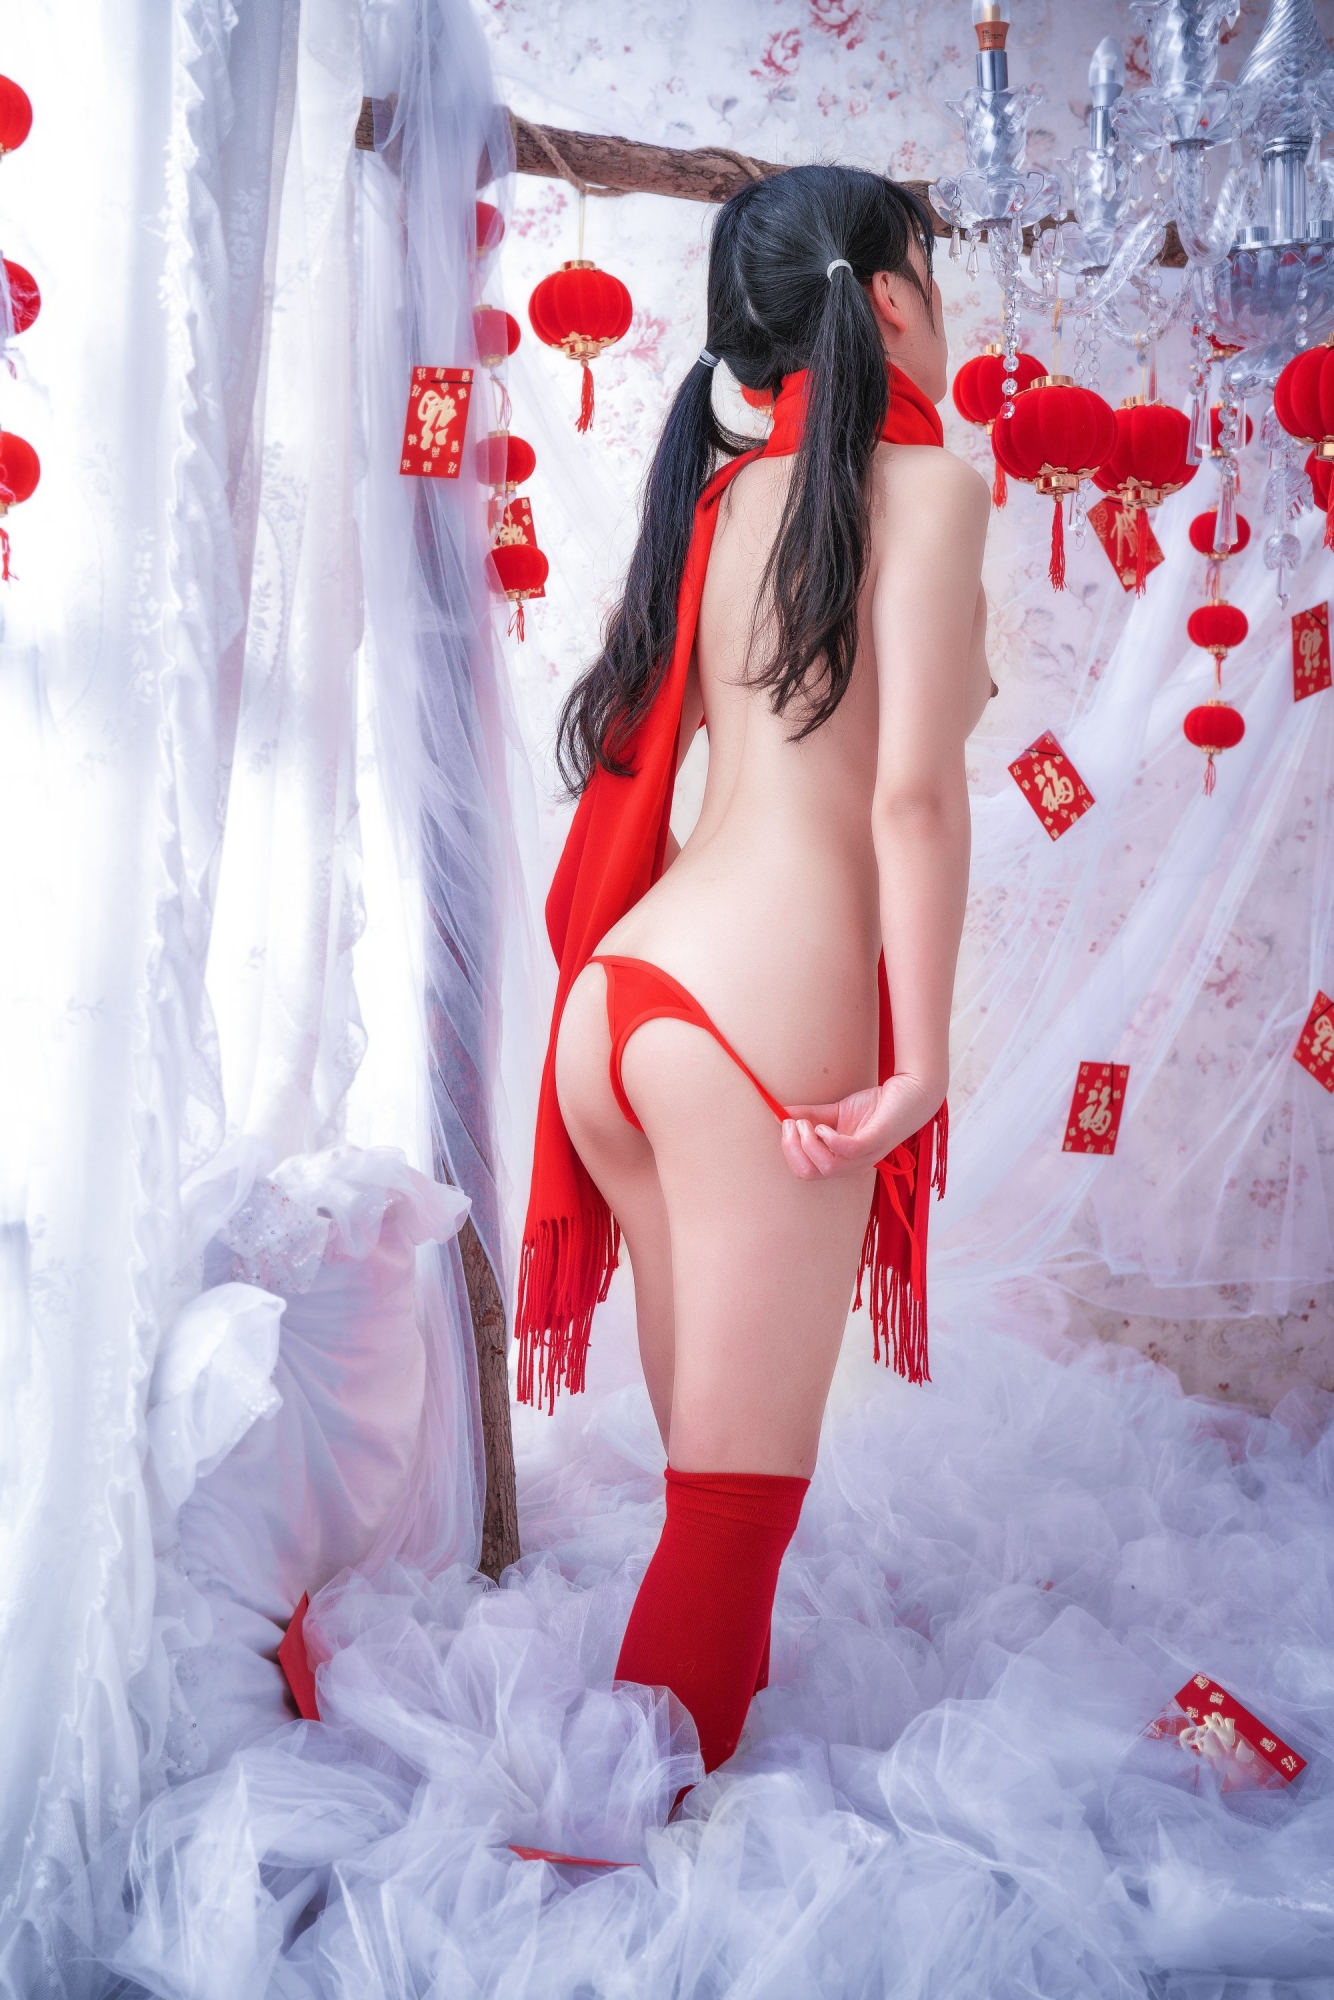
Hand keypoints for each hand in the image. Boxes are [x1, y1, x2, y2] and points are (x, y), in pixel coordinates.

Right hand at [780, 1074, 942, 1181]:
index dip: (789, 1151)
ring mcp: (865, 1155)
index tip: (786, 1124)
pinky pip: (847, 1150)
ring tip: (806, 1123)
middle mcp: (853, 1165)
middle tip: (791, 1124)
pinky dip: (829, 1139)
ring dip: (807, 1144)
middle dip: (792, 1149)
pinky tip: (824, 1126)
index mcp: (842, 1161)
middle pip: (811, 1173)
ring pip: (827, 1167)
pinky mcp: (876, 1140)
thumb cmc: (878, 1106)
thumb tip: (780, 1115)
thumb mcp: (838, 1112)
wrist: (911, 1092)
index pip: (806, 1172)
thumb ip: (811, 1116)